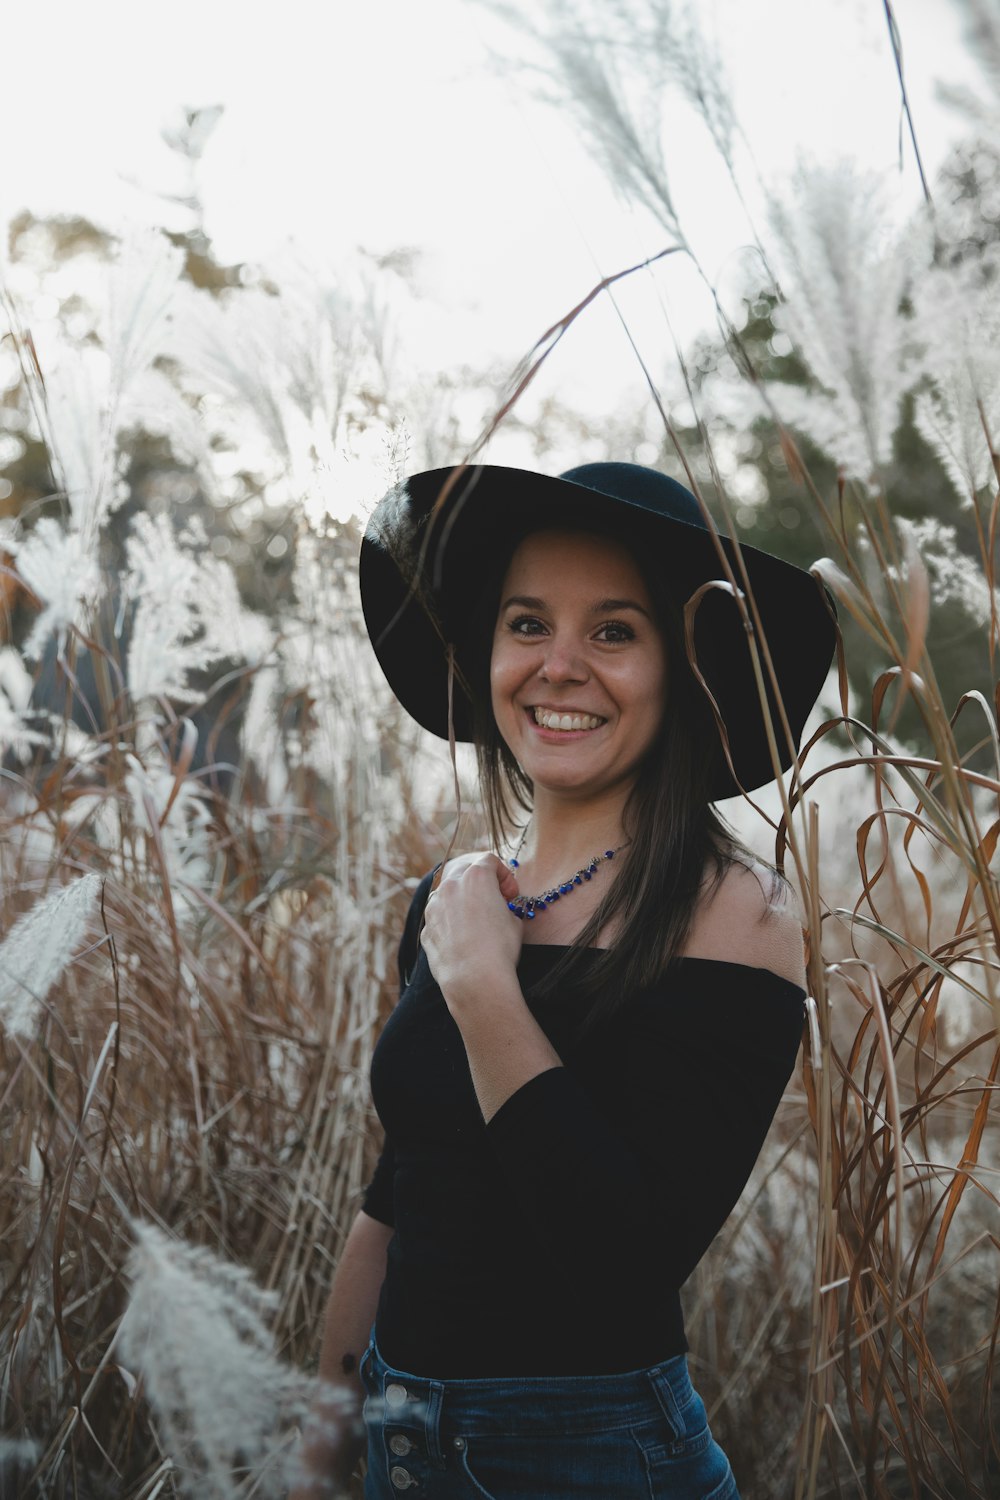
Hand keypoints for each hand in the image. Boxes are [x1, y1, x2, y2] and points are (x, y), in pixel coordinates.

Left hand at [420, 852, 523, 1010]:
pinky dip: (450, 919)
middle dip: (479, 879)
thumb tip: (497, 908)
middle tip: (493, 897)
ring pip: (447, 891)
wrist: (474, 979)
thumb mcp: (514, 921)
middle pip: (463, 868)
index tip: (511, 894)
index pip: (489, 860)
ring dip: (462, 898)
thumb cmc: (499, 948)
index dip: (505, 876)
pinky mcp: (426, 928)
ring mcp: (434, 907)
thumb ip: (502, 905)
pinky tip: (463, 937)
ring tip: (477, 917)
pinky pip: (439, 916)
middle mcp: (450, 886)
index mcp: (476, 877)